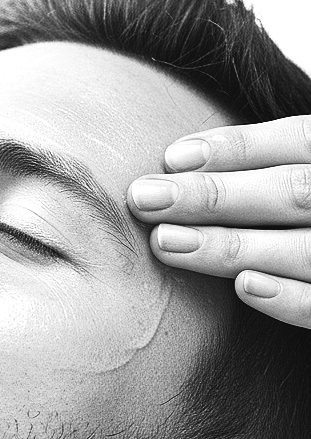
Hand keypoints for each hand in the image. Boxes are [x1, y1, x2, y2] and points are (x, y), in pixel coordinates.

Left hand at [128, 116, 310, 328]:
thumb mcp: (309, 172)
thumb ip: (277, 165)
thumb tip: (183, 163)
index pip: (300, 139)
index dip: (237, 147)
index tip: (172, 157)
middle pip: (293, 191)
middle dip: (213, 195)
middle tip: (144, 198)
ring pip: (305, 249)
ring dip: (233, 246)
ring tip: (167, 242)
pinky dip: (292, 299)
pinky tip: (244, 288)